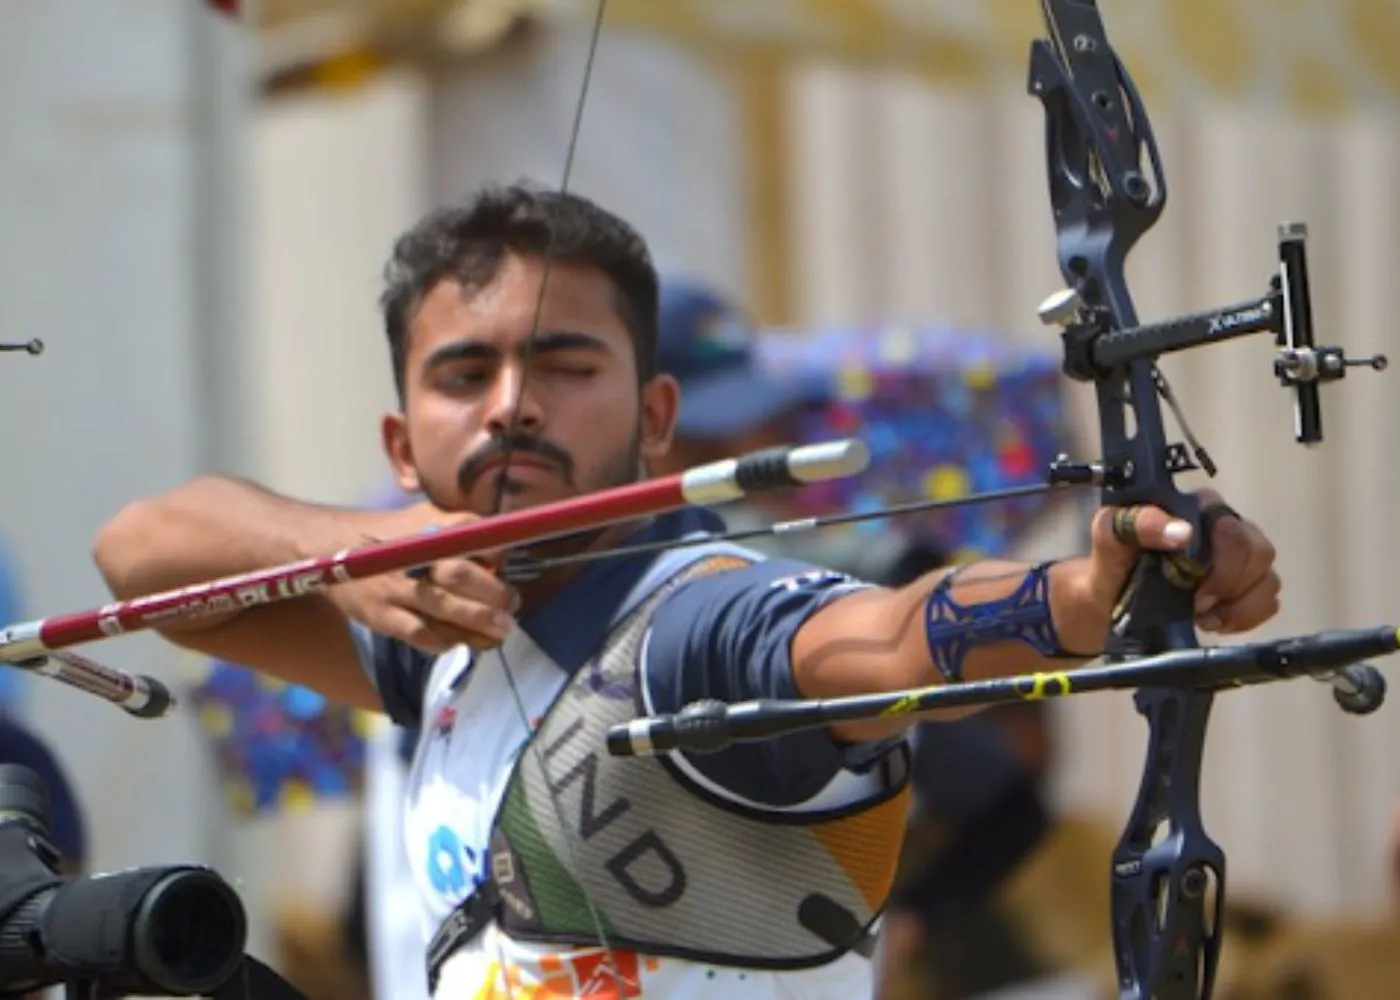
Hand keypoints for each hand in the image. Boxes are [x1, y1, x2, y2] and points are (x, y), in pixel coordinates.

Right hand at [327, 502, 520, 653]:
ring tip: (496, 636)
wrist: (330, 548)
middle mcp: (410, 555)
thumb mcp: (425, 519)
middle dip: (493, 596)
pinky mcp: (381, 615)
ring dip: (476, 626)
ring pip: (443, 610)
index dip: (496, 554)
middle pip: (459, 576)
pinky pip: (420, 635)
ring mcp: (394, 588)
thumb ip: (462, 530)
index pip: (470, 536)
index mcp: (427, 528)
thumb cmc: (390, 534)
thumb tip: (500, 553)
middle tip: (512, 610)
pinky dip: (445, 642)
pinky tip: (460, 643)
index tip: (508, 569)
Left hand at [1085, 487, 1280, 635]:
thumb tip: (1183, 532)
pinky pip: (1269, 602)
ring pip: (1268, 578)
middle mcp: (1227, 526)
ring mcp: (1242, 557)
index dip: (1221, 565)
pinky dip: (1244, 618)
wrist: (1110, 601)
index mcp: (1198, 507)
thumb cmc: (1113, 563)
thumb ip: (1140, 524)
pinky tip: (1214, 621)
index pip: (1232, 528)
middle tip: (1196, 605)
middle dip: (1227, 586)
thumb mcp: (1111, 537)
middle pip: (1259, 553)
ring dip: (1236, 606)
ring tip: (1200, 615)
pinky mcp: (1248, 585)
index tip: (1195, 592)